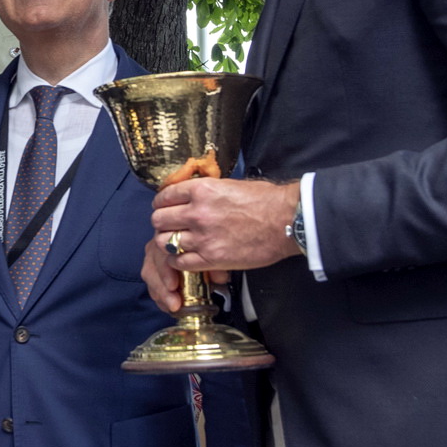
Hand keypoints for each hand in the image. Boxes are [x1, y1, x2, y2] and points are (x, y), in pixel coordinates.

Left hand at [150, 179, 301, 274]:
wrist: (287, 221)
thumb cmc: (265, 200)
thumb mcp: (229, 185)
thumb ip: (206, 191)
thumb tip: (191, 195)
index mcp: (201, 190)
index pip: (164, 197)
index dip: (162, 204)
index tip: (164, 208)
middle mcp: (197, 212)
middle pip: (159, 220)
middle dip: (162, 223)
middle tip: (170, 227)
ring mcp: (203, 237)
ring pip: (164, 241)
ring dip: (167, 242)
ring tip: (175, 243)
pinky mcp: (211, 258)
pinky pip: (179, 262)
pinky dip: (177, 261)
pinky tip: (184, 257)